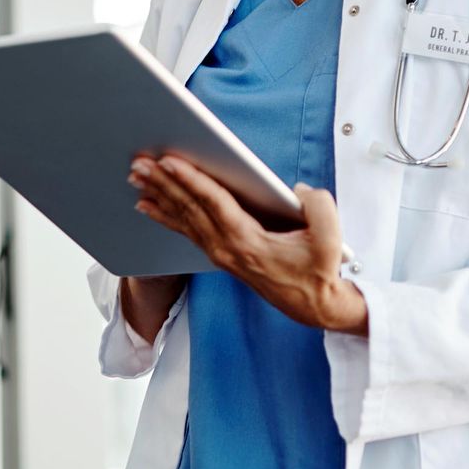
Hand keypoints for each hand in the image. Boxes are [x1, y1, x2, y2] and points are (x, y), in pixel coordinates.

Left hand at [128, 154, 367, 334]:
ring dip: (159, 194)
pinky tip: (147, 204)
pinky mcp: (220, 254)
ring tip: (136, 175)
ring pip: (183, 218)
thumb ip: (319, 208)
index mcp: (249, 243)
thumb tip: (298, 191)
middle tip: (139, 161)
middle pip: (190, 209)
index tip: (169, 161)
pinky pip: (186, 230)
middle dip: (163, 183)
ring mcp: (220, 253)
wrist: (314, 306)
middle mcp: (227, 249)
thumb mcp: (331, 240)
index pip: (214, 204)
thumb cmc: (319, 271)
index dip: (191, 181)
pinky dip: (164, 214)